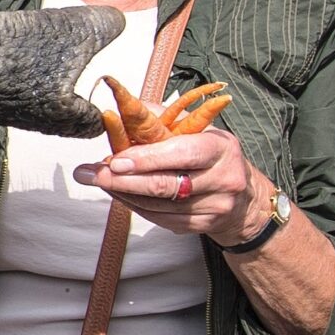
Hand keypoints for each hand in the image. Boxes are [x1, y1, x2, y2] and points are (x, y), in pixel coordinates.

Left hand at [73, 127, 258, 239]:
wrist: (243, 198)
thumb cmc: (211, 156)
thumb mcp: (198, 130)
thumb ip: (163, 119)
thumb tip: (125, 108)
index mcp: (220, 148)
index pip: (181, 154)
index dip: (146, 158)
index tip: (114, 159)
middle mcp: (221, 179)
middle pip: (164, 185)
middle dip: (121, 180)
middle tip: (90, 174)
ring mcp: (213, 207)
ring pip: (156, 205)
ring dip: (121, 192)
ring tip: (97, 179)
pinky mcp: (201, 226)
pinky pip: (158, 218)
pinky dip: (133, 205)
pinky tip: (118, 193)